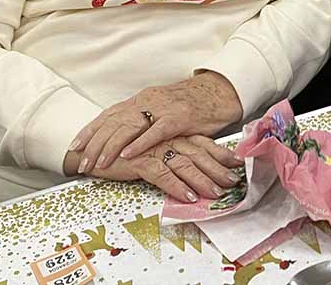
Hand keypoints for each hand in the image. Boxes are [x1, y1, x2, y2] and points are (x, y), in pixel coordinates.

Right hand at [64, 135, 242, 202]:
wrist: (92, 149)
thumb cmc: (124, 151)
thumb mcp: (153, 149)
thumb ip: (172, 153)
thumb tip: (195, 168)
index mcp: (171, 134)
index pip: (202, 143)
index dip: (220, 153)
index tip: (238, 164)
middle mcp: (166, 139)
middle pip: (198, 153)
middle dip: (217, 169)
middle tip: (233, 182)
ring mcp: (153, 148)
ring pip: (184, 164)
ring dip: (202, 180)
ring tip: (216, 192)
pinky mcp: (139, 160)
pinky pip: (163, 174)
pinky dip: (177, 187)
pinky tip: (188, 197)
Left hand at [70, 72, 243, 172]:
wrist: (218, 93)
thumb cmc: (190, 105)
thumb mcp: (160, 110)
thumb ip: (142, 122)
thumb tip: (121, 138)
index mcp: (141, 99)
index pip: (109, 115)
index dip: (90, 130)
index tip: (74, 146)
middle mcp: (147, 101)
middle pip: (114, 122)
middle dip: (95, 143)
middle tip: (82, 162)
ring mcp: (163, 108)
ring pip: (130, 126)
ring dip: (111, 146)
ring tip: (99, 163)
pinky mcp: (179, 117)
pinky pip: (155, 131)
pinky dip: (140, 143)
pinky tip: (128, 154)